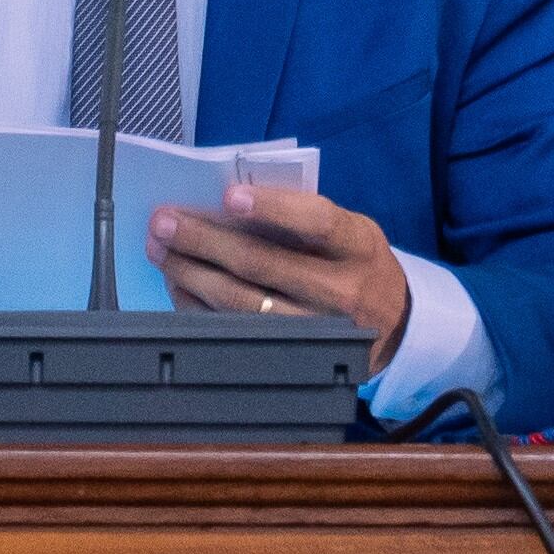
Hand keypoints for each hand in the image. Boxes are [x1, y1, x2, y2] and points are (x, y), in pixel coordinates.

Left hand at [150, 182, 411, 373]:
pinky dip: (197, 306)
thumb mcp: (348, 231)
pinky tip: (178, 284)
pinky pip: (232, 331)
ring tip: (162, 250)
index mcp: (358, 245)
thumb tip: (226, 202)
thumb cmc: (353, 262)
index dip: (272, 208)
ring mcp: (315, 330)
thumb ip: (302, 216)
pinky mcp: (291, 357)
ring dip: (191, 273)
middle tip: (165, 222)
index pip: (316, 222)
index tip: (228, 196)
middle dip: (204, 240)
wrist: (392, 323)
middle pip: (262, 264)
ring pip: (240, 303)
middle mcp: (341, 291)